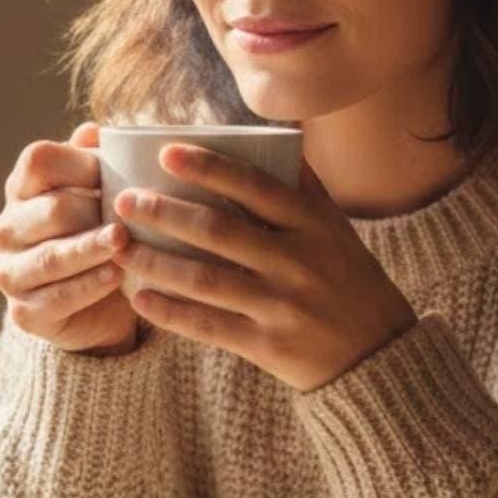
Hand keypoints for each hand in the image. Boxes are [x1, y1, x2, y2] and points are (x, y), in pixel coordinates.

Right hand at [0, 122, 138, 354]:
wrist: (104, 309)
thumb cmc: (102, 237)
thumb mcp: (101, 197)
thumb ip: (96, 163)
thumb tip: (94, 132)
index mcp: (21, 190)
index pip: (38, 160)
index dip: (80, 163)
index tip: (116, 173)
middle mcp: (7, 229)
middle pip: (51, 209)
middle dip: (93, 211)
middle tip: (129, 215)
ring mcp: (11, 272)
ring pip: (52, 255)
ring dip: (91, 248)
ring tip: (122, 242)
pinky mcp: (24, 312)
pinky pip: (57, 297)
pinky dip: (89, 285)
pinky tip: (116, 276)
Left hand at [111, 145, 416, 391]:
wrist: (378, 356)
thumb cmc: (348, 283)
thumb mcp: (337, 232)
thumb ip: (305, 191)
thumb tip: (276, 141)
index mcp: (315, 225)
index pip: (256, 186)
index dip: (209, 167)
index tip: (166, 151)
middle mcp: (299, 262)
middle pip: (220, 231)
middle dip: (165, 212)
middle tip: (124, 200)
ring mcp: (283, 306)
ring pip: (206, 280)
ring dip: (156, 261)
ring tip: (119, 247)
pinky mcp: (269, 346)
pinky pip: (210, 326)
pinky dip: (172, 312)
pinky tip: (141, 298)